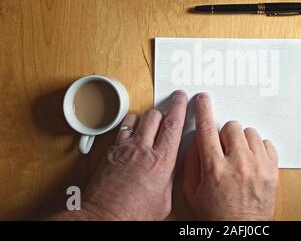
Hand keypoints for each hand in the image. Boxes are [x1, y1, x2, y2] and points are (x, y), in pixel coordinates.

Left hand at [74, 90, 187, 220]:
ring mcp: (124, 148)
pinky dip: (129, 128)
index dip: (180, 106)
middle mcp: (142, 149)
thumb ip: (170, 177)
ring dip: (145, 119)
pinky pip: (121, 129)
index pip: (173, 124)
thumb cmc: (133, 215)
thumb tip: (174, 165)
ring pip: (136, 117)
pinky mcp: (109, 151)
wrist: (103, 218)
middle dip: (163, 111)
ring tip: (148, 127)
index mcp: (161, 161)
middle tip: (167, 114)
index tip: (182, 98)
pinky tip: (132, 137)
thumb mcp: (163, 200)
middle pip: (155, 115)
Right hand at [183, 93, 278, 220]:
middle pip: (232, 126)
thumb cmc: (216, 214)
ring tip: (239, 156)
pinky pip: (267, 143)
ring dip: (242, 141)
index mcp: (215, 169)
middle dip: (225, 134)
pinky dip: (258, 149)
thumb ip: (191, 162)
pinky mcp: (272, 170)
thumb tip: (196, 139)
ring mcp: (258, 167)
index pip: (206, 130)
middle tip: (223, 148)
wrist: (240, 231)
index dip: (203, 110)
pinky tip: (252, 160)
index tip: (203, 100)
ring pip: (250, 132)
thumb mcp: (193, 191)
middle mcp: (238, 164)